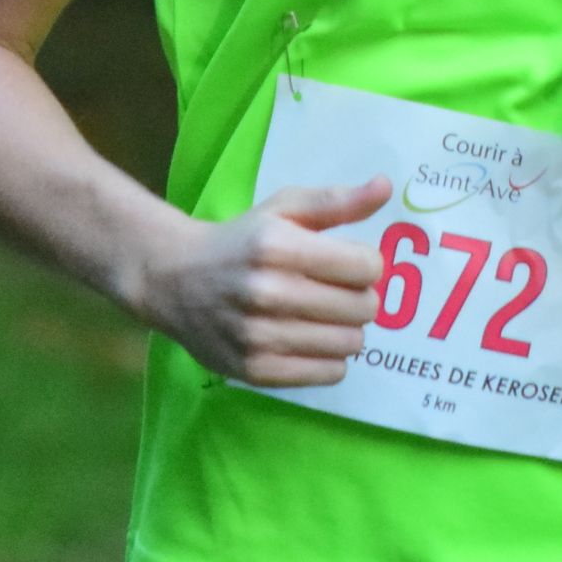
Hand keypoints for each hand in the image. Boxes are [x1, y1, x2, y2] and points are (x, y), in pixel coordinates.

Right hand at [135, 175, 388, 386]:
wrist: (174, 280)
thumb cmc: (240, 240)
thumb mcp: (283, 209)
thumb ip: (336, 201)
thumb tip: (386, 187)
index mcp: (277, 246)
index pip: (365, 267)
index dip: (367, 264)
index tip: (350, 263)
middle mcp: (267, 292)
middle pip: (363, 308)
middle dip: (360, 298)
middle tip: (338, 291)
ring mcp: (259, 336)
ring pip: (350, 344)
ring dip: (347, 329)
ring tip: (324, 316)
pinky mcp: (256, 370)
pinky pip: (329, 373)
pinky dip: (330, 358)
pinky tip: (311, 339)